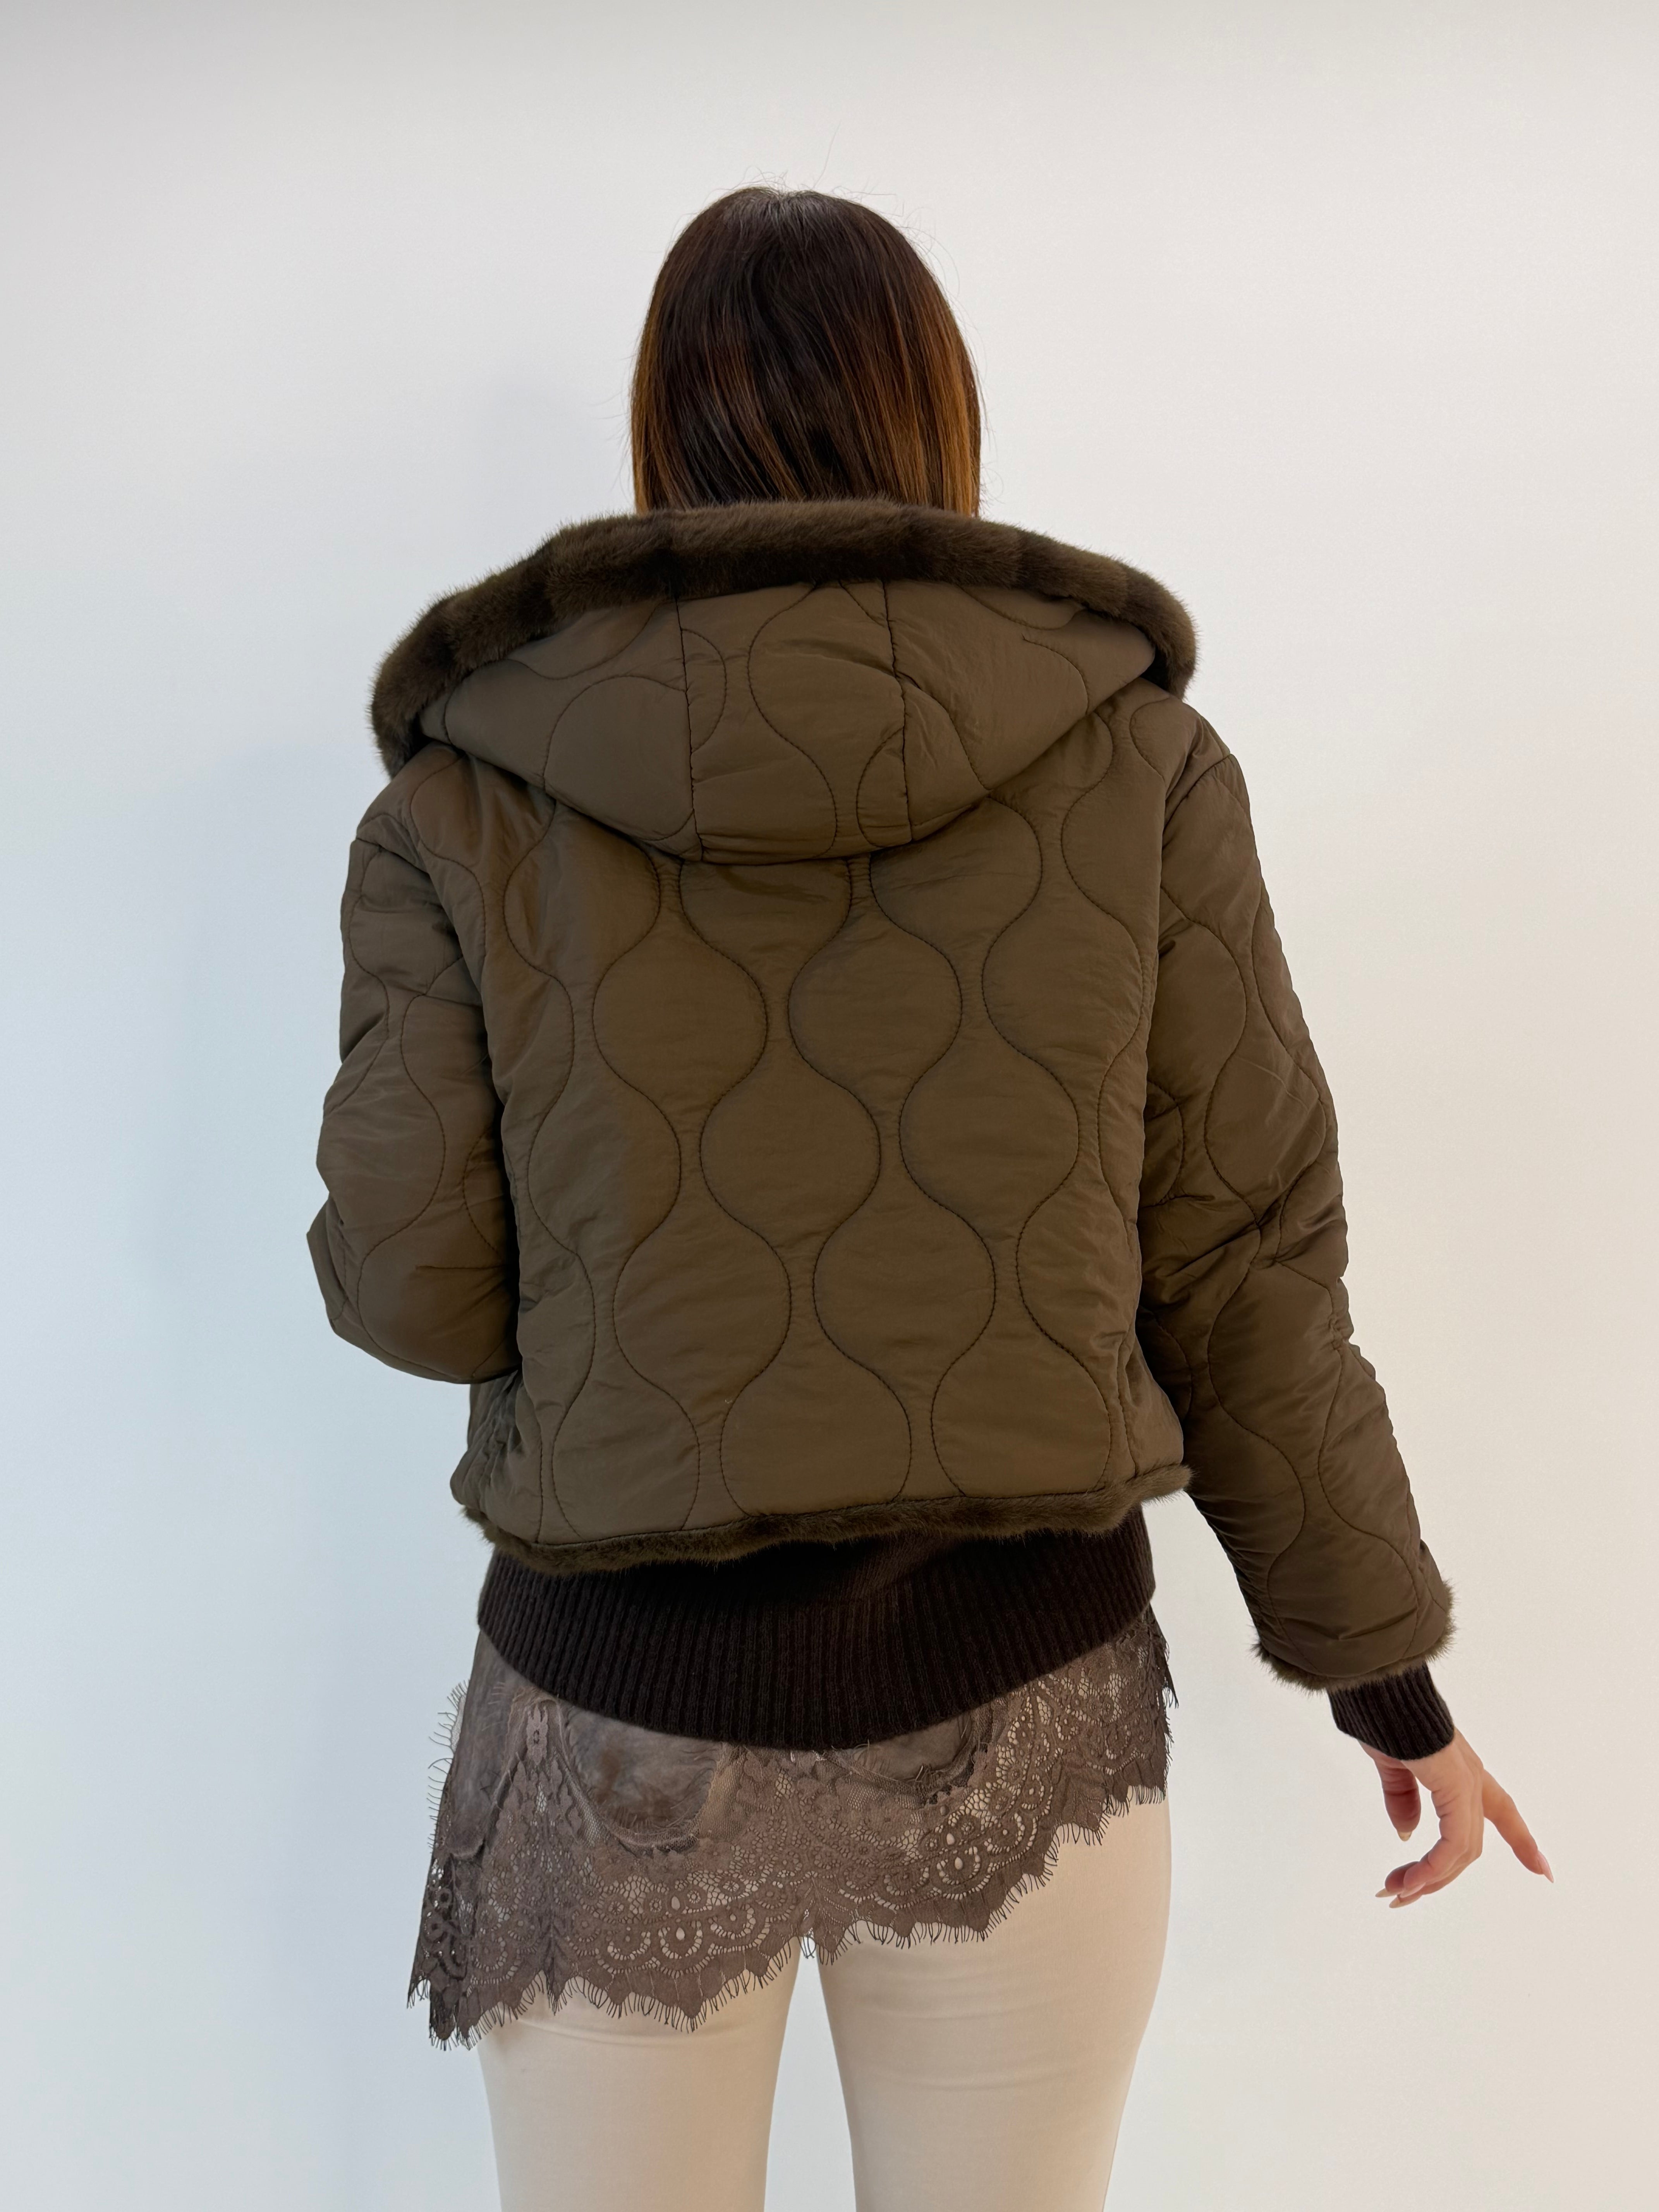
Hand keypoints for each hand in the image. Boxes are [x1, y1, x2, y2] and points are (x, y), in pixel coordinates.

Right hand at [1361, 1729, 1550, 1907]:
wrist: (1381, 1691)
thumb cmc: (1385, 1718)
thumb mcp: (1394, 1766)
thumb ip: (1404, 1800)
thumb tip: (1408, 1834)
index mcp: (1461, 1772)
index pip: (1503, 1812)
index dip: (1523, 1841)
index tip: (1545, 1871)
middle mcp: (1472, 1779)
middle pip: (1470, 1846)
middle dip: (1438, 1877)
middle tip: (1403, 1894)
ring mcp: (1466, 1783)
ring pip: (1463, 1850)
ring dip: (1429, 1878)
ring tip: (1397, 1891)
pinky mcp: (1455, 1787)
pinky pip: (1453, 1842)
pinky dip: (1433, 1866)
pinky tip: (1412, 1879)